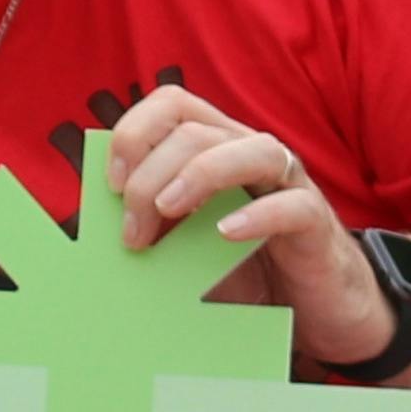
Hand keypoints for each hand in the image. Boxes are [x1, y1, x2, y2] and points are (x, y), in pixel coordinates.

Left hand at [97, 80, 389, 359]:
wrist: (316, 308)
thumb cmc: (246, 270)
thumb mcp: (187, 246)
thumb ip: (153, 227)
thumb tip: (94, 230)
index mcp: (217, 148)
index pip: (173, 103)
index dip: (135, 131)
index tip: (110, 184)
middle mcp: (251, 153)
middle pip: (195, 130)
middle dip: (150, 175)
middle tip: (132, 233)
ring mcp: (288, 184)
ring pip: (249, 150)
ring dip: (198, 176)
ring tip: (168, 211)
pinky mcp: (315, 222)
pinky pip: (291, 205)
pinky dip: (256, 215)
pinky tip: (225, 233)